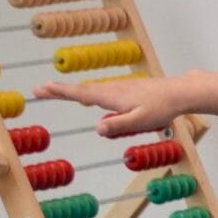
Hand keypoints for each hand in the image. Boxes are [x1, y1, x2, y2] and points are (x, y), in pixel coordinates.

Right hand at [30, 71, 192, 138]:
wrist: (179, 92)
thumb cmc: (162, 108)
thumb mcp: (140, 121)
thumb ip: (119, 124)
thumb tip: (98, 128)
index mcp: (112, 96)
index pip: (80, 94)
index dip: (60, 92)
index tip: (41, 89)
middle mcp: (112, 89)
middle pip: (80, 90)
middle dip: (59, 90)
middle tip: (38, 90)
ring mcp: (118, 89)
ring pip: (91, 90)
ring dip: (71, 90)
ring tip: (54, 91)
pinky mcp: (125, 91)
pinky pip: (101, 92)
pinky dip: (87, 92)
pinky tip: (86, 96)